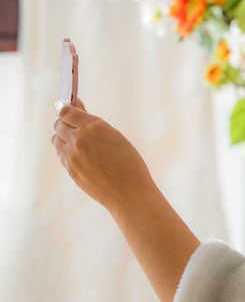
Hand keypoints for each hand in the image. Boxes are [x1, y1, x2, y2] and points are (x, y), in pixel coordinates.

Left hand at [51, 99, 157, 213]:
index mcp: (95, 127)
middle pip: (58, 123)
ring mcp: (72, 156)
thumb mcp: (116, 137)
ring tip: (80, 144)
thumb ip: (94, 124)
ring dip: (64, 138)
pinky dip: (66, 152)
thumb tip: (77, 107)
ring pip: (56, 139)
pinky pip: (61, 154)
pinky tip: (81, 156)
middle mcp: (80, 139)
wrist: (130, 194)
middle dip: (66, 123)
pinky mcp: (70, 169)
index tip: (71, 109)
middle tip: (77, 127)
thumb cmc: (130, 165)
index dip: (67, 109)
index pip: (66, 111)